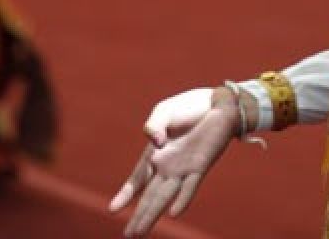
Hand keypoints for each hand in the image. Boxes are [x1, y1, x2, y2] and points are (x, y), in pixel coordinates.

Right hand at [110, 88, 239, 236]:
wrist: (216, 103)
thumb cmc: (188, 108)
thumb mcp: (163, 112)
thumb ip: (154, 125)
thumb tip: (155, 142)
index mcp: (155, 154)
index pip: (138, 179)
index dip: (126, 194)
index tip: (113, 209)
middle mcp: (168, 166)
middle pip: (149, 196)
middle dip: (139, 216)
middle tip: (129, 236)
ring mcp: (184, 168)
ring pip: (165, 197)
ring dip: (153, 214)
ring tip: (141, 233)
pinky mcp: (201, 165)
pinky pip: (190, 186)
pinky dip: (182, 199)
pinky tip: (174, 212)